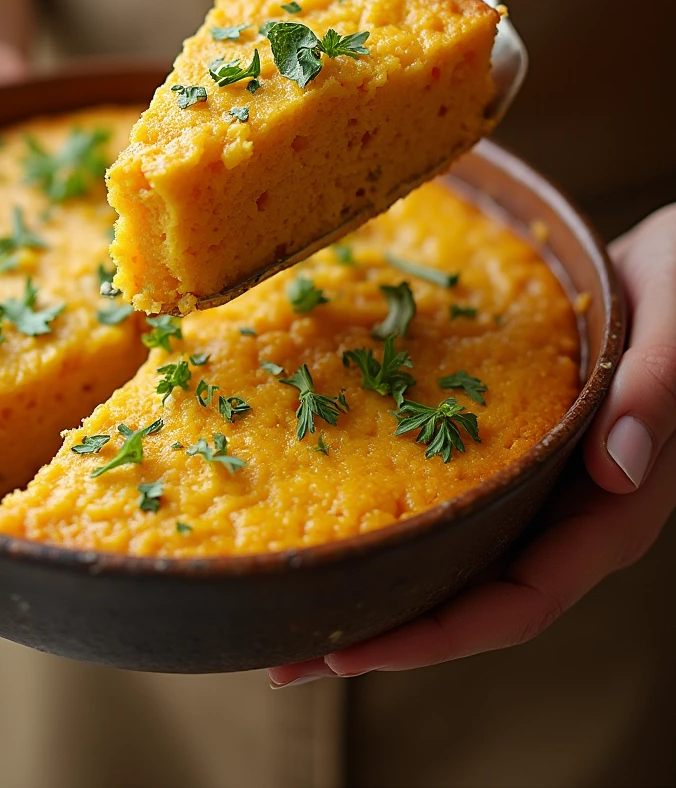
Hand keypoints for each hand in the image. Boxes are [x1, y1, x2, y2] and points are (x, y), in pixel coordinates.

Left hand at [271, 204, 675, 684]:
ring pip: (449, 557)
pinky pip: (444, 499)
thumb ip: (659, 394)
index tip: (356, 653)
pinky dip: (389, 519)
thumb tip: (616, 468)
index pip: (524, 599)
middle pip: (469, 598)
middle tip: (289, 659)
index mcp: (612, 509)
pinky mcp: (504, 453)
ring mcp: (532, 487)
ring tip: (289, 605)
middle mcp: (564, 513)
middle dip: (383, 632)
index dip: (441, 634)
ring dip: (374, 586)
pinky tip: (331, 519)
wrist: (670, 269)